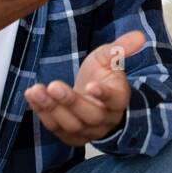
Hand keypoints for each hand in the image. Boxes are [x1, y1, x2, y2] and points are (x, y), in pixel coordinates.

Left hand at [25, 30, 144, 145]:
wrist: (91, 94)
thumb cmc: (102, 75)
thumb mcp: (109, 58)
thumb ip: (121, 48)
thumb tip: (139, 36)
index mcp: (119, 99)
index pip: (114, 100)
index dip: (103, 94)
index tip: (90, 85)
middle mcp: (106, 119)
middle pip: (90, 116)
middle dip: (70, 101)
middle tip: (53, 85)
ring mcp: (88, 131)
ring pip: (71, 125)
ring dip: (51, 108)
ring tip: (35, 91)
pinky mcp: (71, 136)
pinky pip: (57, 129)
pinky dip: (43, 114)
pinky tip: (32, 98)